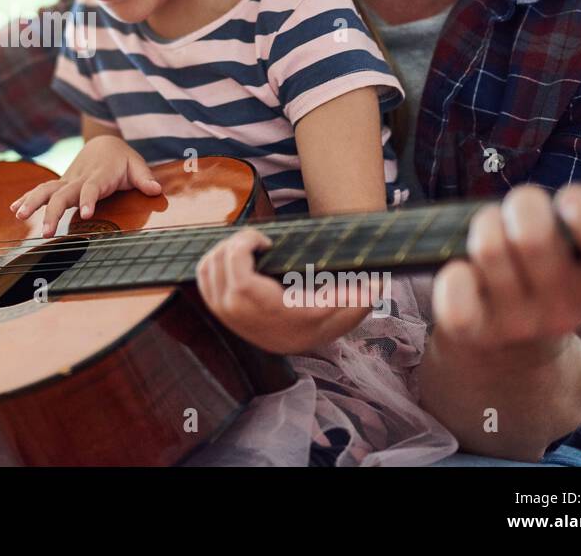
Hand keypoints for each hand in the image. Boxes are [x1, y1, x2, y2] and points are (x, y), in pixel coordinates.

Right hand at [9, 135, 161, 236]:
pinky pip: (41, 190)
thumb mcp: (137, 165)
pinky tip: (13, 209)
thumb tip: (156, 190)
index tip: (86, 214)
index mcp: (99, 175)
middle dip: (52, 211)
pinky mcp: (60, 184)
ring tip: (18, 216)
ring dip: (32, 202)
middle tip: (47, 232)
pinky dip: (26, 198)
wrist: (103, 144)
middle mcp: (79, 178)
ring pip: (46, 189)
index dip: (89, 199)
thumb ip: (145, 178)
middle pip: (63, 193)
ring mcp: (67, 180)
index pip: (92, 188)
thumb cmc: (122, 160)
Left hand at [196, 228, 372, 353]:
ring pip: (207, 268)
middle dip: (236, 242)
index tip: (263, 240)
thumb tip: (377, 284)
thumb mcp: (341, 310)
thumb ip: (357, 296)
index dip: (242, 246)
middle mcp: (236, 312)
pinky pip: (202, 277)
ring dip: (223, 249)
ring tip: (247, 247)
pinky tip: (234, 255)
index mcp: (261, 307)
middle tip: (258, 240)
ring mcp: (223, 311)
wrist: (295, 341)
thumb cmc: (319, 320)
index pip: (235, 269)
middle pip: (218, 262)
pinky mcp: (216, 308)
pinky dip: (213, 260)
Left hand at [430, 177, 580, 361]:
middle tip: (520, 205)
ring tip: (489, 229)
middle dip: (522, 204)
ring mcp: (518, 324)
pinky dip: (452, 273)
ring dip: (484, 225)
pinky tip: (461, 268)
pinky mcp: (473, 332)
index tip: (571, 197)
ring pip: (489, 251)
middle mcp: (565, 311)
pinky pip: (455, 297)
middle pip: (535, 241)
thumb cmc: (548, 271)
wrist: (510, 348)